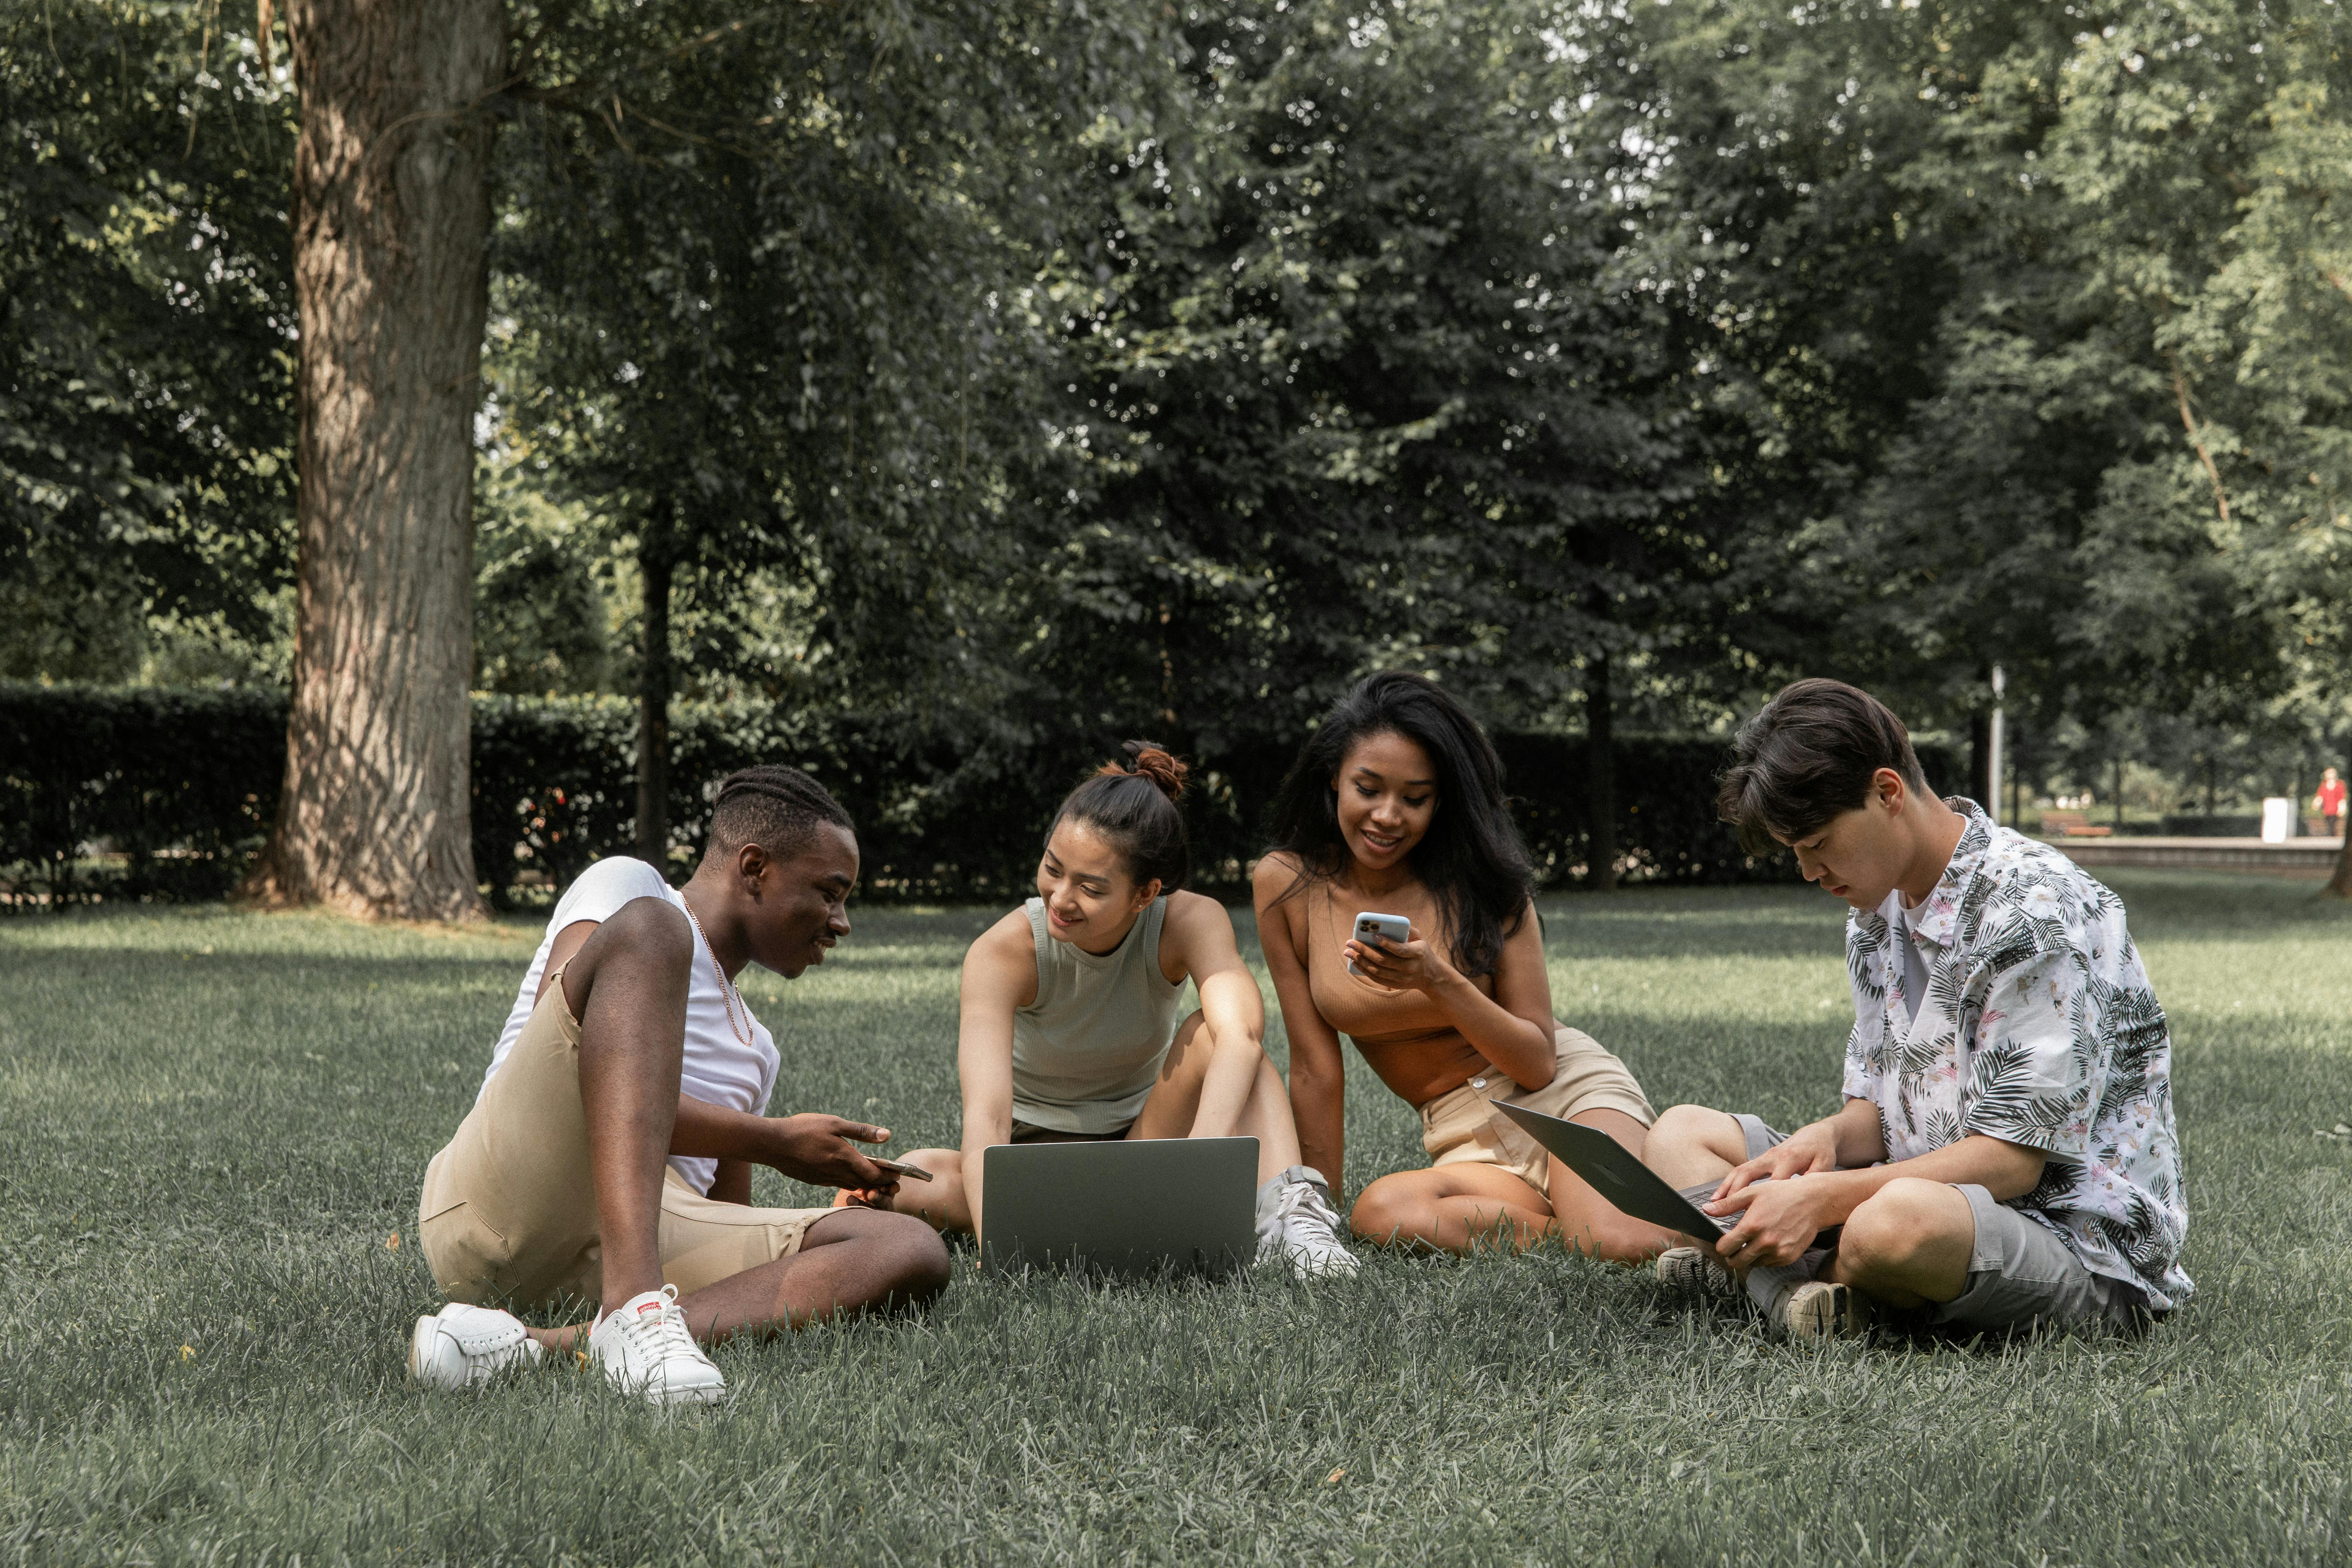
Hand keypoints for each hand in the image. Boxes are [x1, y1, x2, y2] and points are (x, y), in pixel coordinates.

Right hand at [770, 1113, 898, 1193]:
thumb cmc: (804, 1128)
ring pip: (851, 1186)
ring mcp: (825, 1179)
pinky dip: (848, 1183)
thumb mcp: (834, 1123)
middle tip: (892, 1180)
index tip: (897, 1174)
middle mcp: (837, 1172)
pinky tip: (849, 1175)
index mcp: (844, 1157)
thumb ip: (861, 1131)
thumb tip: (886, 1135)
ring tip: (874, 1178)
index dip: (888, 1177)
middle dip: (881, 1184)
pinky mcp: (815, 1181)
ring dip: (865, 1185)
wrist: (773, 1144)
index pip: (873, 1175)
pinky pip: (837, 1185)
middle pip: (865, 1184)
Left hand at [1341, 923, 1458, 996]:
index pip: (1398, 949)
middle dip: (1364, 950)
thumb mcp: (1420, 939)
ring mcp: (1402, 978)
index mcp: (1417, 953)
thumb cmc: (1422, 952)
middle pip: (1383, 960)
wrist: (1431, 976)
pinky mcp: (1396, 985)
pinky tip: (1355, 962)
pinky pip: (1377, 979)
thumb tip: (1387, 922)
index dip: (1385, 943)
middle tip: (1350, 942)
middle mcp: (1409, 967)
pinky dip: (1364, 970)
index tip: (1372, 935)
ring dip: (1360, 961)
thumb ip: (1408, 929)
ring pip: (1377, 971)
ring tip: (1348, 952)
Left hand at [1707, 1173, 1840, 1271]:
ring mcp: (1778, 1252)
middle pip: (1737, 1262)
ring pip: (1753, 1264)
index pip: (1725, 1248)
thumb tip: (1706, 1209)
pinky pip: (1769, 1264)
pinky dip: (1765, 1257)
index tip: (1724, 1243)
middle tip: (1735, 1248)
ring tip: (1754, 1242)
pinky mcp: (1789, 1257)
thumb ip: (1728, 1204)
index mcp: (1752, 1226)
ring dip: (1750, 1256)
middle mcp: (1765, 1242)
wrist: (1813, 1201)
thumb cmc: (1782, 1194)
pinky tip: (1769, 1243)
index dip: (1721, 1247)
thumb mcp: (1752, 1193)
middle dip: (1732, 1256)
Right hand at [1712, 1120, 1840, 1203]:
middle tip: (1723, 1207)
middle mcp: (1772, 1156)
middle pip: (1749, 1172)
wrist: (1815, 1136)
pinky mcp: (1760, 1160)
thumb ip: (1815, 1177)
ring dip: (1726, 1186)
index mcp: (1789, 1158)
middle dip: (1735, 1190)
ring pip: (1740, 1170)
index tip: (1757, 1215)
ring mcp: (1763, 1157)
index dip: (1766, 1197)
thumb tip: (1803, 1194)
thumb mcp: (1824, 1163)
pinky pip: (1740, 1170)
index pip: (1775, 1179)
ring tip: (1714, 1203)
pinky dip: (1728, 1183)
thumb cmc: (1820, 1152)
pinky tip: (1720, 1197)